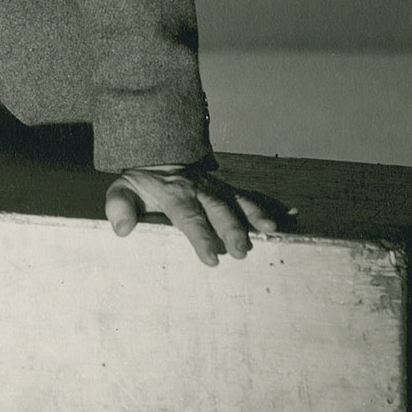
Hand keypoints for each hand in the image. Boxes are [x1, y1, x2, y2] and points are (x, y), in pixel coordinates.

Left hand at [105, 164, 283, 267]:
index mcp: (175, 193)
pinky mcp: (230, 189)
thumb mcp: (123, 191)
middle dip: (232, 229)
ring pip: (240, 201)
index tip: (211, 258)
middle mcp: (201, 190)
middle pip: (219, 210)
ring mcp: (218, 188)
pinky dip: (272, 204)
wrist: (157, 154)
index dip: (200, 237)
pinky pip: (252, 195)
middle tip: (243, 251)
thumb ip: (120, 207)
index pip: (189, 217)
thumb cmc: (141, 183)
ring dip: (257, 215)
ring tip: (271, 230)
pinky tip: (291, 214)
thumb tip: (122, 229)